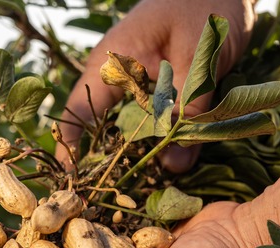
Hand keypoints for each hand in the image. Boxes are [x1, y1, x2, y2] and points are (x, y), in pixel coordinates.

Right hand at [56, 0, 256, 171]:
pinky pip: (146, 116)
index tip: (71, 182)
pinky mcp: (154, 83)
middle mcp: (115, 72)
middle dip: (106, 160)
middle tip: (110, 196)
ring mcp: (133, 78)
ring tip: (138, 184)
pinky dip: (154, 138)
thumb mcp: (201, 61)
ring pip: (125, 124)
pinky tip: (165, 157)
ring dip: (133, 152)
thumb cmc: (208, 7)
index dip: (71, 147)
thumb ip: (189, 112)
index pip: (78, 110)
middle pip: (99, 125)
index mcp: (113, 61)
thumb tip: (173, 167)